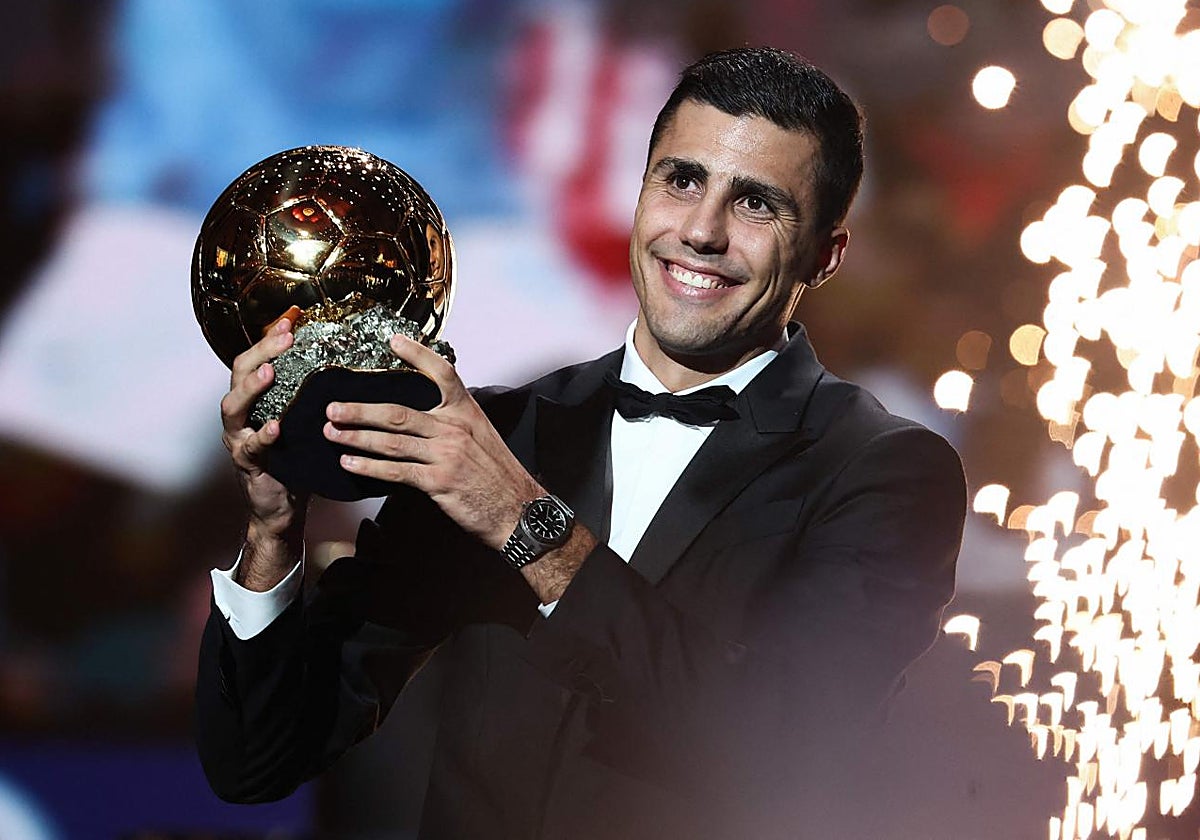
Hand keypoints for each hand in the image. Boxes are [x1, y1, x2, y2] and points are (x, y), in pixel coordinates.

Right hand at [221, 317, 308, 551]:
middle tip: (284, 336)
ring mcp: (239, 438)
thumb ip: (313, 396)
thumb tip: (345, 364)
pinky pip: (251, 447)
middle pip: (240, 374)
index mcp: (255, 400)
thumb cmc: (294, 459)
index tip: (292, 318)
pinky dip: (262, 436)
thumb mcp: (304, 421)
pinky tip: (275, 427)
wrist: (283, 506)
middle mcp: (241, 415)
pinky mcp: (247, 464)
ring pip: (233, 407)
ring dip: (251, 388)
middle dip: (261, 352)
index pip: (257, 359)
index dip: (271, 338)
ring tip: (269, 374)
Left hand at [324, 335, 542, 549]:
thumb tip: (420, 420)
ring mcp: (446, 454)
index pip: (442, 373)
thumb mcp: (482, 438)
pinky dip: (369, 468)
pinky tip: (350, 464)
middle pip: (399, 412)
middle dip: (361, 410)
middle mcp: (454, 429)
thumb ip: (452, 425)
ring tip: (333, 433)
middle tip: (333, 408)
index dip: (418, 354)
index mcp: (466, 413)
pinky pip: (396, 472)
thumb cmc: (499, 476)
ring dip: (357, 437)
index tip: (394, 341)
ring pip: (392, 441)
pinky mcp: (439, 481)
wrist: (520, 509)